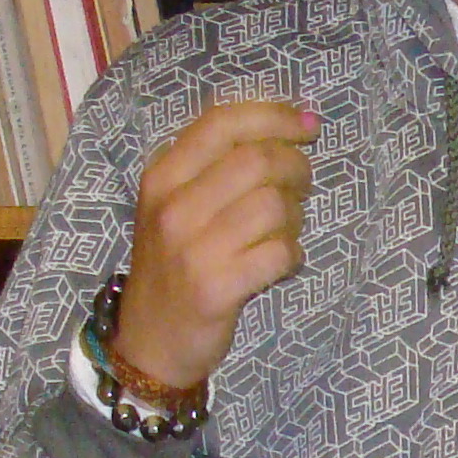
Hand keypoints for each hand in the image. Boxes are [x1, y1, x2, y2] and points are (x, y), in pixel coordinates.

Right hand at [114, 101, 318, 389]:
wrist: (150, 341)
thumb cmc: (173, 265)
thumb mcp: (172, 206)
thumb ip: (214, 165)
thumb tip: (285, 125)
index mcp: (161, 176)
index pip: (222, 124)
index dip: (274, 116)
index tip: (307, 123)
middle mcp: (173, 207)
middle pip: (257, 160)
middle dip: (296, 168)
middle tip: (302, 185)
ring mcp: (193, 249)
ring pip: (274, 206)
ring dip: (296, 216)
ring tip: (285, 229)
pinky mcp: (217, 288)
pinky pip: (279, 252)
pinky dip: (292, 254)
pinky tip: (281, 261)